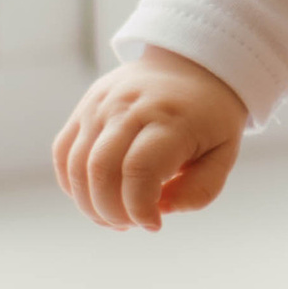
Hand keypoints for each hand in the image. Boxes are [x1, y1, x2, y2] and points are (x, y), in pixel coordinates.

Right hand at [54, 49, 249, 229]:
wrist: (191, 64)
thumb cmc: (210, 116)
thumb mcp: (224, 153)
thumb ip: (199, 190)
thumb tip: (159, 211)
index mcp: (171, 119)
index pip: (139, 170)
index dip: (139, 208)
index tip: (154, 224)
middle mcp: (130, 107)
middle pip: (101, 170)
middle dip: (112, 212)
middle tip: (133, 223)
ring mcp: (101, 104)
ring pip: (76, 166)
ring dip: (89, 204)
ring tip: (115, 217)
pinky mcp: (85, 107)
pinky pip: (63, 153)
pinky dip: (72, 184)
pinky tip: (95, 198)